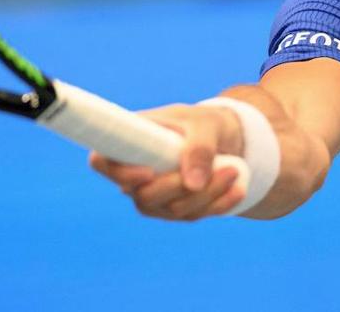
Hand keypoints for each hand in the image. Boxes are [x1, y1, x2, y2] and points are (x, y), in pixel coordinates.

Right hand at [88, 103, 246, 220]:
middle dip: (182, 187)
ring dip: (208, 195)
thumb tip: (193, 183)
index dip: (118, 172)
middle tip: (224, 167)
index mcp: (130, 142)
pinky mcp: (175, 209)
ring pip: (173, 211)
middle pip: (144, 197)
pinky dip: (218, 204)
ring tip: (235, 170)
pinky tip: (237, 188)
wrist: (224, 138)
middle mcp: (134, 174)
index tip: (148, 172)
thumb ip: (199, 147)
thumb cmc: (204, 123)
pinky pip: (193, 216)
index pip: (102, 162)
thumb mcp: (205, 124)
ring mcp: (154, 196)